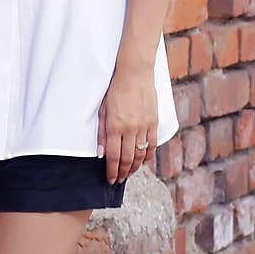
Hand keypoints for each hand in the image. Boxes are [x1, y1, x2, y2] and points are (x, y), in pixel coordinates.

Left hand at [97, 64, 157, 183]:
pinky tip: (143, 161)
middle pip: (127, 159)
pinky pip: (152, 145)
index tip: (110, 179)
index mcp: (114, 127)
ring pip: (140, 155)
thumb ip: (101, 133)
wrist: (135, 73)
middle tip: (118, 180)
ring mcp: (143, 126)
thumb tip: (100, 154)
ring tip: (129, 173)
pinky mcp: (154, 122)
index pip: (113, 157)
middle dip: (122, 173)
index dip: (111, 171)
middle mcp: (129, 129)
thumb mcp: (102, 110)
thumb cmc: (115, 90)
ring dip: (134, 167)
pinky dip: (147, 156)